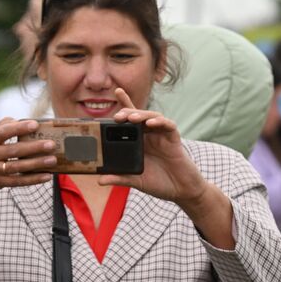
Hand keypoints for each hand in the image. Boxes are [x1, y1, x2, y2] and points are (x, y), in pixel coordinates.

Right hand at [0, 118, 56, 203]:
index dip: (18, 128)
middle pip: (13, 150)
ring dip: (37, 163)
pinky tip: (47, 176)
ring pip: (18, 167)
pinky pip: (18, 182)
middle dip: (34, 147)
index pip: (1, 132)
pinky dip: (33, 179)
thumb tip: (16, 119)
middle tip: (51, 144)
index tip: (35, 124)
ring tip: (53, 159)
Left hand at [98, 89, 209, 205]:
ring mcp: (162, 135)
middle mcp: (150, 135)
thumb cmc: (159, 183)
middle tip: (118, 117)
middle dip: (128, 112)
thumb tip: (100, 180)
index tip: (116, 91)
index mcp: (139, 142)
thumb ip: (120, 178)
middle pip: (139, 116)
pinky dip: (160, 122)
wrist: (180, 191)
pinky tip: (152, 123)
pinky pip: (168, 126)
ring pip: (153, 117)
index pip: (130, 120)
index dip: (124, 104)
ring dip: (142, 115)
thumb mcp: (136, 181)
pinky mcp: (174, 139)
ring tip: (132, 118)